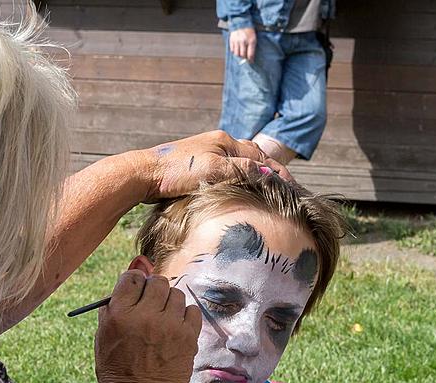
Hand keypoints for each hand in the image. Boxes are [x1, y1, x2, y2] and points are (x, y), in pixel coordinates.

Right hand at [95, 270, 201, 382]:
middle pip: (157, 281)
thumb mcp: (103, 338)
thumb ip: (112, 307)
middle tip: (150, 305)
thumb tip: (129, 275)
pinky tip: (175, 329)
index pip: (132, 278)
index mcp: (120, 315)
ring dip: (169, 302)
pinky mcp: (188, 336)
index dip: (134, 283)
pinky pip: (191, 309)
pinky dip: (184, 315)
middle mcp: (145, 316)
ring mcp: (170, 326)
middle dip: (153, 290)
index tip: (136, 292)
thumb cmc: (119, 372)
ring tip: (162, 321)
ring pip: (176, 293)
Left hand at [143, 130, 292, 199]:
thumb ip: (242, 170)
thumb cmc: (175, 172)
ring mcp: (207, 155)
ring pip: (240, 163)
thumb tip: (269, 174)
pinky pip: (227, 171)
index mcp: (225, 141)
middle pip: (253, 157)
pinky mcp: (197, 167)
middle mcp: (218, 144)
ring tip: (269, 189)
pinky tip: (240, 189)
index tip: (292, 188)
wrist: (143, 174)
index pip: (261, 157)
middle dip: (270, 171)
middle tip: (286, 189)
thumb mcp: (213, 170)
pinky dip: (239, 178)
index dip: (278, 173)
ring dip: (255, 174)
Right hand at [229, 27, 256, 62]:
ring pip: (237, 54)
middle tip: (245, 58)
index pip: (250, 54)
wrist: (241, 23)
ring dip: (239, 55)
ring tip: (241, 54)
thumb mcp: (254, 38)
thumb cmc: (249, 32)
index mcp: (251, 41)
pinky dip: (234, 51)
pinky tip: (237, 49)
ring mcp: (237, 41)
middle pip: (242, 55)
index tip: (251, 62)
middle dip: (244, 58)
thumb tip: (250, 58)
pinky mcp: (232, 40)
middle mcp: (243, 41)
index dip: (250, 60)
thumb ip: (252, 48)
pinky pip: (232, 50)